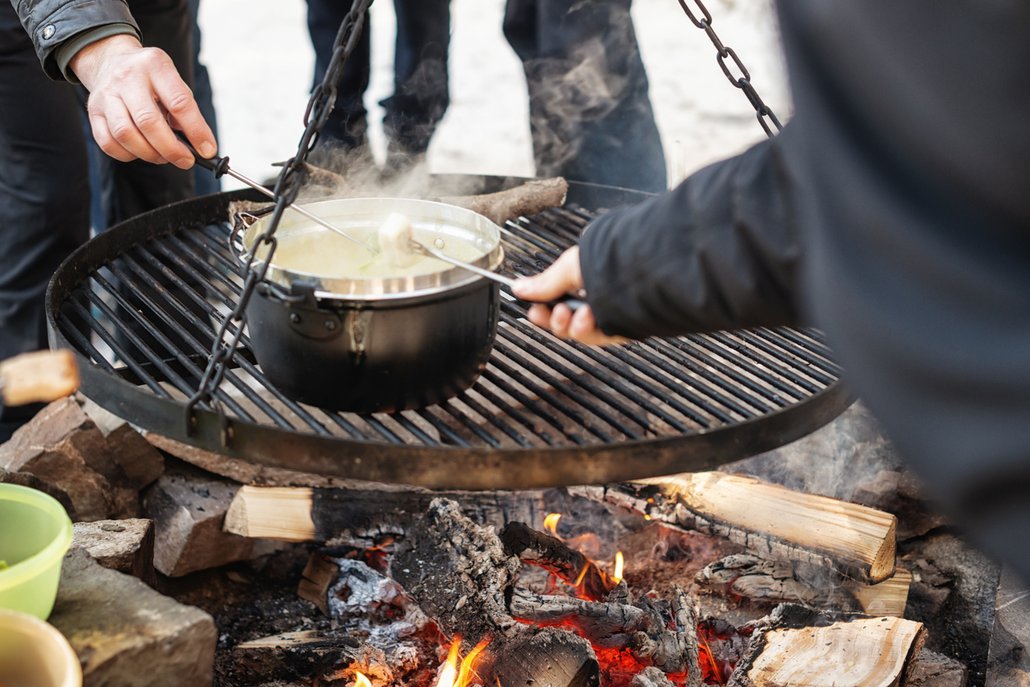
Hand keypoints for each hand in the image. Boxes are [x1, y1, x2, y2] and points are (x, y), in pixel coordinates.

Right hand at [70, 34, 215, 168]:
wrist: (112, 61)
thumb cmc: (151, 79)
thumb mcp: (173, 83)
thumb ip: (186, 110)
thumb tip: (199, 145)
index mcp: (156, 66)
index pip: (179, 103)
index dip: (196, 131)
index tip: (207, 149)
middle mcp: (127, 77)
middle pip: (148, 121)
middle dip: (171, 149)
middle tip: (186, 160)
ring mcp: (106, 94)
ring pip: (125, 134)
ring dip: (149, 154)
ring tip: (163, 156)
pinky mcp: (93, 111)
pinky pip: (108, 143)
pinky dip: (128, 155)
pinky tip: (141, 152)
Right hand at [512, 247, 627, 345]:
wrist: (638, 269)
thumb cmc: (608, 260)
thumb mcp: (568, 268)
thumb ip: (543, 284)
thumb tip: (518, 288)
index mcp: (582, 279)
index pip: (556, 302)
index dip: (542, 310)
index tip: (535, 311)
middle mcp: (595, 297)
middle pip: (565, 322)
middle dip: (555, 320)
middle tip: (556, 313)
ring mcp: (607, 314)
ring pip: (578, 333)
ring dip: (571, 325)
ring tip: (577, 313)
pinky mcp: (619, 328)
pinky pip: (596, 338)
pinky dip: (588, 330)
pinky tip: (588, 317)